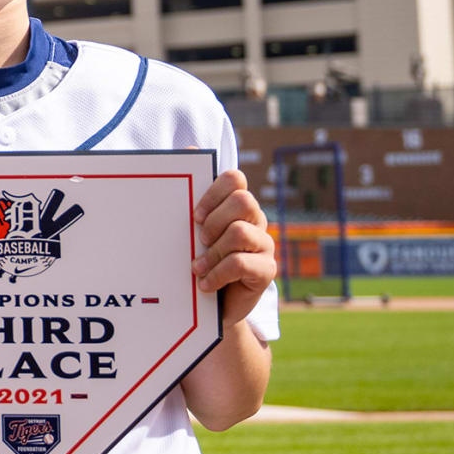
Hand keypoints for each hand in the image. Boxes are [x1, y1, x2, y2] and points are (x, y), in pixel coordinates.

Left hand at [192, 170, 276, 327]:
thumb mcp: (186, 230)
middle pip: (243, 201)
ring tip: (198, 267)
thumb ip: (188, 195)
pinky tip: (205, 284)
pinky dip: (217, 274)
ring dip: (212, 252)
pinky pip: (241, 263)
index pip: (235, 178)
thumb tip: (190, 148)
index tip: (194, 215)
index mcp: (235, 205)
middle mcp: (255, 220)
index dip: (213, 192)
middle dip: (215, 220)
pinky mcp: (267, 270)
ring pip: (240, 232)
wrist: (206, 305)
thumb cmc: (194, 260)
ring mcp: (264, 244)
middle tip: (199, 240)